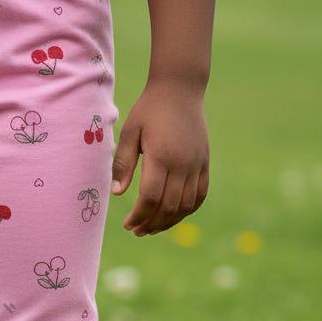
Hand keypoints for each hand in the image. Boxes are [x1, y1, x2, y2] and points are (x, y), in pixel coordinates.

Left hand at [111, 80, 209, 235]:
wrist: (180, 89)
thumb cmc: (149, 110)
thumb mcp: (130, 132)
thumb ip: (123, 163)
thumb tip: (117, 194)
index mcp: (161, 157)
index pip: (151, 198)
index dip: (139, 216)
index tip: (128, 225)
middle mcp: (183, 164)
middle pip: (169, 207)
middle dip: (152, 224)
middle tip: (137, 231)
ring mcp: (197, 164)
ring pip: (186, 205)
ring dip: (169, 222)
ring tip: (152, 228)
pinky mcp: (205, 162)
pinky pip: (200, 195)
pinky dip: (187, 210)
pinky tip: (173, 216)